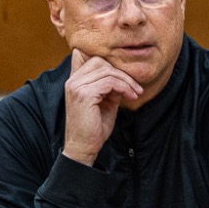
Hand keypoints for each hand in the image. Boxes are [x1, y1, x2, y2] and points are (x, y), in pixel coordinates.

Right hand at [61, 50, 142, 165]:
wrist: (83, 148)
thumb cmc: (94, 128)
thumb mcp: (105, 103)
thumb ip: (111, 87)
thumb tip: (123, 76)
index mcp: (75, 81)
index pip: (94, 59)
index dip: (113, 66)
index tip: (128, 81)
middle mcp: (73, 81)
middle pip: (101, 61)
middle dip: (122, 73)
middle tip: (135, 87)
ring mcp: (76, 86)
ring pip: (108, 71)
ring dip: (126, 81)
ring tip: (135, 93)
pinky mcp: (84, 94)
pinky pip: (110, 82)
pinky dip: (124, 87)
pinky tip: (131, 96)